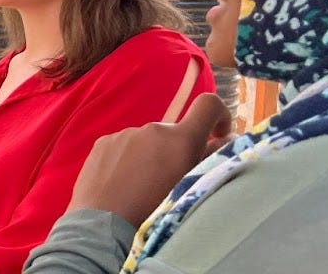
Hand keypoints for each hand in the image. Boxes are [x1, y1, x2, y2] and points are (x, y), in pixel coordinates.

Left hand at [67, 93, 232, 225]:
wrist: (104, 223)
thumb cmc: (155, 209)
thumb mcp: (192, 185)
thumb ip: (211, 157)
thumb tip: (224, 138)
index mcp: (180, 139)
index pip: (208, 105)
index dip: (219, 115)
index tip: (216, 135)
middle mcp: (153, 129)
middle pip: (175, 132)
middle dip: (178, 149)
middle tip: (169, 178)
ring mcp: (124, 133)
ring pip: (147, 140)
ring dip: (150, 155)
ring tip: (140, 185)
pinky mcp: (103, 142)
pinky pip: (124, 145)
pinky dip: (128, 158)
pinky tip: (121, 182)